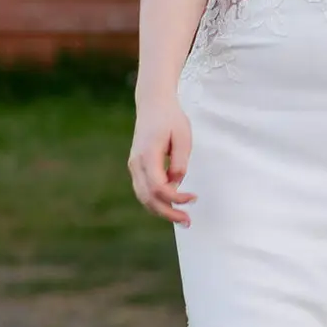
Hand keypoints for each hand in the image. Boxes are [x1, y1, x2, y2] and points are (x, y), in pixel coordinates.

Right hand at [127, 95, 197, 224]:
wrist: (153, 104)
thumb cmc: (171, 118)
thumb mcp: (183, 136)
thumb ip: (180, 161)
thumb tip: (177, 182)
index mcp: (148, 155)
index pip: (158, 187)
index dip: (176, 198)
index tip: (193, 198)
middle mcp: (136, 164)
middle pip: (148, 198)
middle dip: (168, 213)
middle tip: (187, 221)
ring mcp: (134, 166)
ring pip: (143, 197)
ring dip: (161, 210)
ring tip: (181, 218)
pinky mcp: (137, 167)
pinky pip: (144, 190)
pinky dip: (156, 201)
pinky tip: (172, 205)